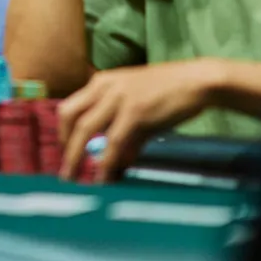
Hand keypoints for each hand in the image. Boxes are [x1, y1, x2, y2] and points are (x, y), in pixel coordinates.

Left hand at [58, 60, 221, 182]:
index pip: (70, 106)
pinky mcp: (135, 112)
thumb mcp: (139, 108)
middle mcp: (104, 87)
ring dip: (76, 156)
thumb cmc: (169, 93)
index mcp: (101, 82)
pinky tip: (104, 178)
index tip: (64, 152)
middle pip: (69, 115)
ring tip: (74, 178)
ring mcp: (118, 98)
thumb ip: (127, 136)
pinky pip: (113, 141)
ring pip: (85, 129)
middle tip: (65, 168)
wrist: (197, 81)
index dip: (63, 132)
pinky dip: (105, 162)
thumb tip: (117, 164)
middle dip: (63, 144)